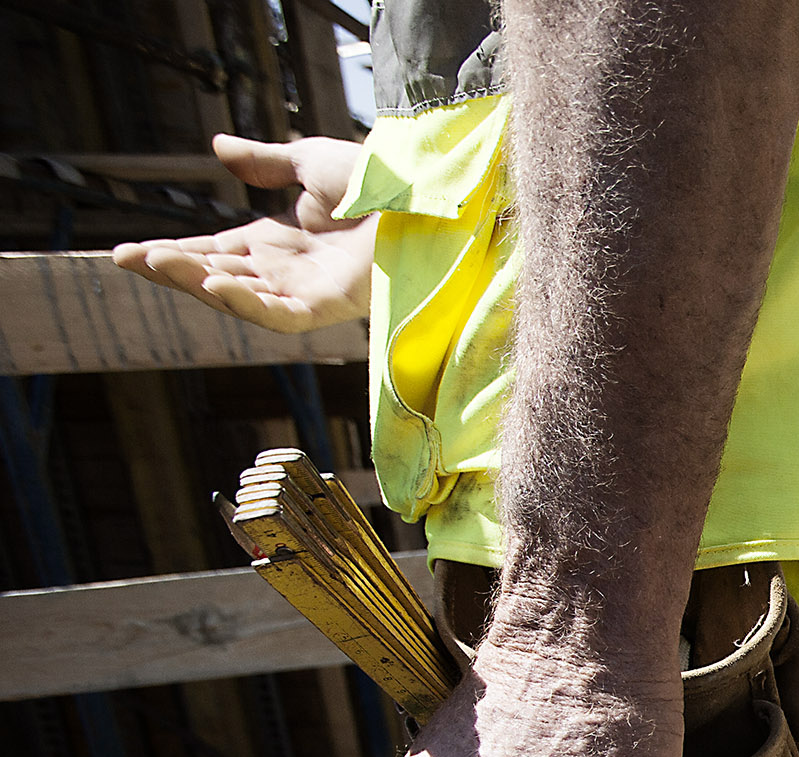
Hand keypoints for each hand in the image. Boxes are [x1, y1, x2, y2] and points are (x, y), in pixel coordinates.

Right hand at [112, 135, 374, 332]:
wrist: (422, 196)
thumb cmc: (377, 179)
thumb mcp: (307, 162)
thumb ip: (263, 162)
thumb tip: (215, 148)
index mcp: (279, 242)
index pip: (215, 251)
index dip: (174, 251)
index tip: (129, 251)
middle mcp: (287, 271)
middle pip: (218, 276)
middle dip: (171, 269)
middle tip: (126, 259)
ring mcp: (306, 292)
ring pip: (239, 297)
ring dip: (196, 281)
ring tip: (156, 263)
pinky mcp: (329, 307)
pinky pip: (278, 315)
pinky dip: (246, 302)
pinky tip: (213, 284)